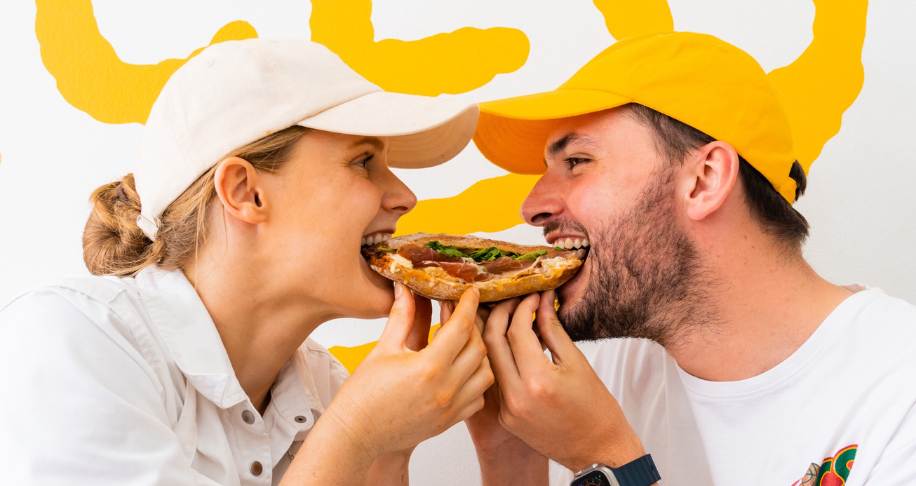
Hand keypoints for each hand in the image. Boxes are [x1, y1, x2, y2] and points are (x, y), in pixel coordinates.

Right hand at [321, 283, 493, 460]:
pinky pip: (478, 397)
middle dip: (472, 326)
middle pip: (478, 348)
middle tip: (460, 314)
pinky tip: (461, 369)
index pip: (461, 327)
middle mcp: (446, 389)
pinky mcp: (449, 421)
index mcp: (428, 367)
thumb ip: (401, 315)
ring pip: (485, 373)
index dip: (468, 305)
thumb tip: (405, 286)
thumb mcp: (383, 348)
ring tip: (462, 342)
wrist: (357, 432)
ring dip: (478, 354)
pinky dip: (476, 380)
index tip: (471, 292)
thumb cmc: (364, 392)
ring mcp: (450, 408)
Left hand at [483, 290, 644, 471]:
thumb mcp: (577, 363)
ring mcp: (508, 410)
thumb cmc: (596, 408)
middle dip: (501, 313)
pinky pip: (496, 379)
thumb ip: (552, 330)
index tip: (534, 296)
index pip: (516, 331)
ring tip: (512, 317)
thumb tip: (540, 301)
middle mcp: (516, 397)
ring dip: (496, 334)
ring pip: (490, 359)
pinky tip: (513, 345)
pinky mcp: (506, 417)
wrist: (597, 450)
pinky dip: (501, 357)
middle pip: (493, 341)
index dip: (523, 307)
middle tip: (516, 301)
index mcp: (538, 381)